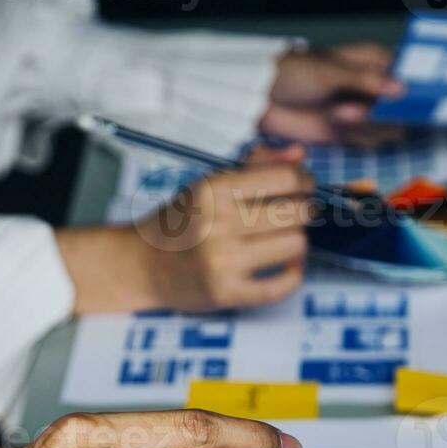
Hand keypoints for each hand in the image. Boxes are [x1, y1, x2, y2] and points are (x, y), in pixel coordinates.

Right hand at [133, 147, 313, 310]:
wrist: (141, 266)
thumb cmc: (180, 223)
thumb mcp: (209, 185)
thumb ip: (255, 166)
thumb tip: (300, 154)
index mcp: (213, 190)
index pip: (285, 178)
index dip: (305, 180)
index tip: (303, 186)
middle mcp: (217, 224)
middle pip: (295, 213)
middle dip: (304, 211)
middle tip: (295, 214)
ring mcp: (222, 261)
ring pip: (295, 246)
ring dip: (297, 242)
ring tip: (284, 239)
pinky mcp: (226, 293)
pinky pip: (281, 286)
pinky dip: (293, 274)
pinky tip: (286, 265)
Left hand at [261, 44, 405, 145]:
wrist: (263, 99)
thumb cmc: (294, 72)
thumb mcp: (330, 72)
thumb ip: (367, 81)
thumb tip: (402, 89)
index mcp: (376, 62)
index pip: (410, 76)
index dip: (414, 91)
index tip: (405, 102)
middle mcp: (376, 87)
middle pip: (404, 108)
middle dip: (384, 112)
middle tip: (355, 109)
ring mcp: (365, 112)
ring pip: (389, 127)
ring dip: (368, 125)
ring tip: (338, 114)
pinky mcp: (351, 134)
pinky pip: (370, 141)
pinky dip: (357, 137)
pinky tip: (335, 123)